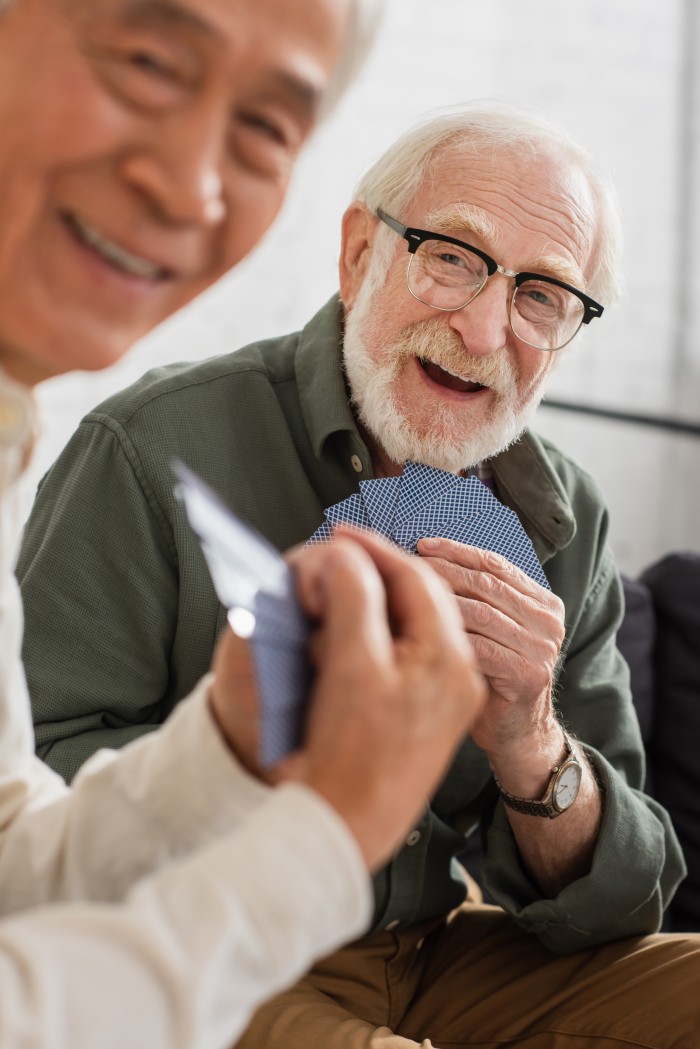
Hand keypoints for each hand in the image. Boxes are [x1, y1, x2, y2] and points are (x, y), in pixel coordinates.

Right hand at [209, 529, 485, 871]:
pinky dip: (377, 632)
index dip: (375, 550)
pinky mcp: (427, 714)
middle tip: (339, 555)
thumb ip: (354, 598)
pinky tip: (348, 632)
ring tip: (338, 589)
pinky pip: (407, 653)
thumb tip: (349, 554)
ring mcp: (447, 696)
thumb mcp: (351, 665)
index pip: (417, 578)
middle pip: (422, 598)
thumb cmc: (350, 753)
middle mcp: (458, 673)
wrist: (346, 828)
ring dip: (377, 600)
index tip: (342, 535)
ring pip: (414, 624)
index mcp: (449, 656)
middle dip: (378, 572)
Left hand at [416, 537, 564, 765]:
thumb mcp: (490, 630)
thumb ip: (477, 598)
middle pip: (485, 583)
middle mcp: (548, 621)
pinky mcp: (527, 674)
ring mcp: (542, 648)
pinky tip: (416, 631)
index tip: (423, 544)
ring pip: (479, 611)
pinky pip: (478, 645)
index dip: (456, 551)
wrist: (516, 735)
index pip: (495, 564)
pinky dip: (444, 635)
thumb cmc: (493, 679)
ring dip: (436, 600)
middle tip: (401, 563)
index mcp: (543, 602)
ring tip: (402, 594)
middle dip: (440, 570)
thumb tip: (426, 559)